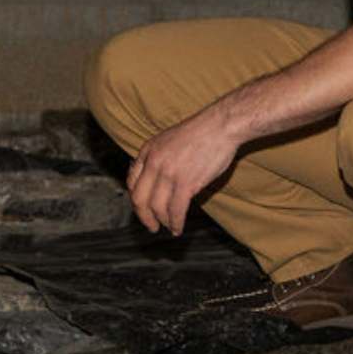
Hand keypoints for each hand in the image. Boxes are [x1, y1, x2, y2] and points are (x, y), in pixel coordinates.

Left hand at [126, 110, 238, 235]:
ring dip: (162, 221)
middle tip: (151, 226)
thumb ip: (158, 157)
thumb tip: (154, 180)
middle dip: (144, 217)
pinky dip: (176, 223)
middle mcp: (154, 163)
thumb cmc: (201, 132)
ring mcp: (169, 174)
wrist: (220, 125)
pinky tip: (178, 228)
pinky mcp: (186, 183)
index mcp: (148, 150)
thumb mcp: (169, 139)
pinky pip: (175, 211)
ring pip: (157, 208)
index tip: (143, 208)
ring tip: (169, 227)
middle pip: (140, 199)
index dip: (136, 199)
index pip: (131, 182)